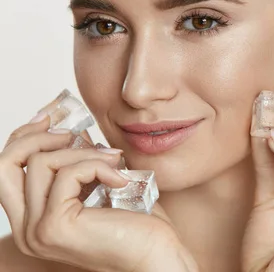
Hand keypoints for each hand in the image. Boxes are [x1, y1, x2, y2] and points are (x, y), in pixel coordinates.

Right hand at [0, 115, 196, 271]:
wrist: (157, 255)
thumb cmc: (136, 222)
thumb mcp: (100, 184)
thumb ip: (79, 162)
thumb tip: (68, 130)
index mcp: (32, 220)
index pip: (7, 170)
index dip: (24, 138)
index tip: (50, 119)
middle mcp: (26, 230)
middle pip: (5, 165)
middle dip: (36, 137)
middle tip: (72, 133)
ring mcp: (37, 231)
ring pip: (41, 163)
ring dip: (83, 152)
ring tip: (114, 161)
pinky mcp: (55, 226)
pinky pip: (68, 174)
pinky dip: (98, 166)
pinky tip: (121, 178)